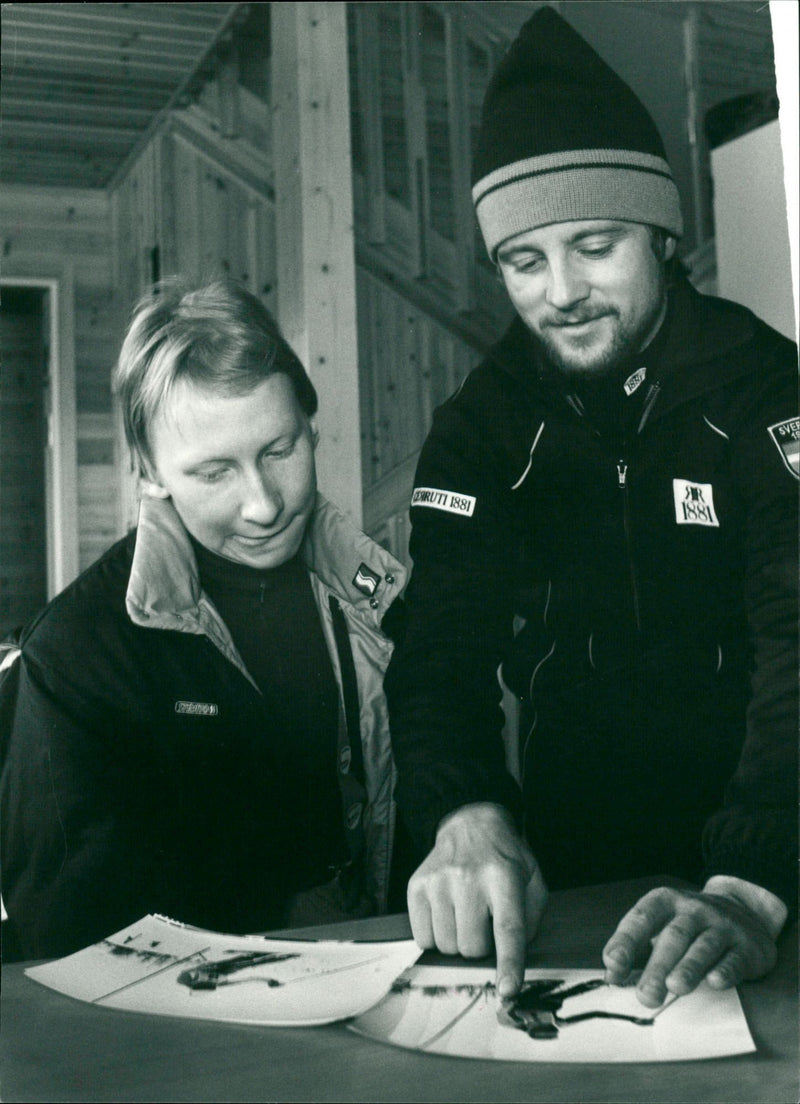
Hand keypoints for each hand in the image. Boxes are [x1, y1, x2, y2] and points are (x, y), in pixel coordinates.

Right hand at [407, 802, 547, 998]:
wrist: (470, 823)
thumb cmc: (505, 859)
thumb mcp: (532, 879)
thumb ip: (531, 919)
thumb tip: (512, 958)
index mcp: (504, 877)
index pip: (508, 928)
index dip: (509, 963)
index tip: (508, 990)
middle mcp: (468, 877)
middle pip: (472, 947)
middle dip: (481, 946)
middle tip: (485, 923)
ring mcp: (438, 881)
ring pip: (446, 947)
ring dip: (458, 941)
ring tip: (465, 915)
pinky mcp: (416, 886)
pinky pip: (423, 938)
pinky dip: (436, 937)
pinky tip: (446, 914)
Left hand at [602, 886, 777, 1007]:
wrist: (745, 912)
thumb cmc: (691, 927)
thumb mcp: (662, 928)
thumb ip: (637, 951)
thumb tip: (612, 977)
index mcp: (665, 902)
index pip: (642, 918)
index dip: (626, 940)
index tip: (613, 963)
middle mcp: (693, 910)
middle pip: (673, 937)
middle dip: (657, 966)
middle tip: (645, 995)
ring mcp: (722, 926)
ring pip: (703, 946)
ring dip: (689, 967)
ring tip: (675, 988)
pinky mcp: (746, 946)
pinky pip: (734, 959)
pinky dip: (725, 970)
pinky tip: (715, 982)